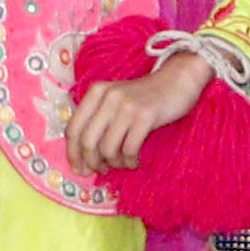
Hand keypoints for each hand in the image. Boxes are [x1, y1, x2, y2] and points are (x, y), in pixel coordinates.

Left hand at [72, 55, 211, 172]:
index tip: (79, 169)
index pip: (73, 128)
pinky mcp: (145, 115)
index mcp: (96, 92)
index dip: (73, 153)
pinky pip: (129, 149)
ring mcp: (126, 105)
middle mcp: (108, 97)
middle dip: (92, 162)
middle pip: (87, 141)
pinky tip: (135, 161)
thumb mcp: (115, 101)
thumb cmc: (144, 97)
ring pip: (108, 148)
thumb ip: (98, 122)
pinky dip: (130, 161)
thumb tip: (83, 160)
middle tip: (102, 170)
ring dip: (114, 163)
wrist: (177, 80)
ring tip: (123, 163)